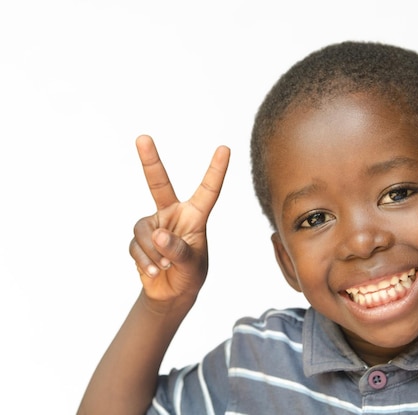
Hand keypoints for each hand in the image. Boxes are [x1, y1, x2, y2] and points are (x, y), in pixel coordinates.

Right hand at [129, 135, 229, 304]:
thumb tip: (158, 235)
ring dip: (153, 252)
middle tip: (143, 138)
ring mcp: (154, 225)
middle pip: (159, 184)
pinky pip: (136, 247)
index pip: (208, 190)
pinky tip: (154, 271)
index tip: (225, 148)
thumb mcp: (192, 265)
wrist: (171, 294)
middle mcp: (173, 214)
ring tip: (165, 266)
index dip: (216, 170)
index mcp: (195, 216)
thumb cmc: (191, 275)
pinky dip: (145, 261)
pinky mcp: (139, 239)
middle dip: (150, 161)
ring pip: (144, 230)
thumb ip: (179, 250)